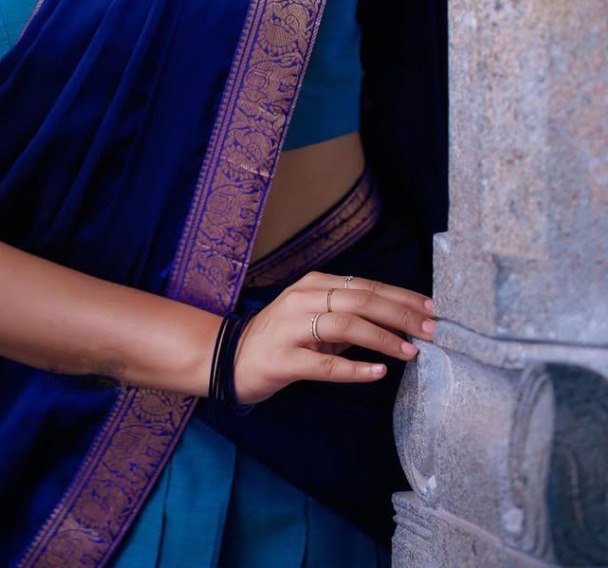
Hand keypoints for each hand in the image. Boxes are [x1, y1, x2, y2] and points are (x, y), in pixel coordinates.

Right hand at [231, 270, 435, 406]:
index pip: (365, 285)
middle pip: (359, 300)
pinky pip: (323, 365)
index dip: (400, 296)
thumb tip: (398, 322)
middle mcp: (302, 300)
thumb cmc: (279, 338)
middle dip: (399, 314)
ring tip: (410, 351)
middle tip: (430, 330)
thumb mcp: (313, 317)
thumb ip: (347, 316)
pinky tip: (377, 373)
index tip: (430, 309)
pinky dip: (353, 369)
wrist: (227, 358)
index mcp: (312, 285)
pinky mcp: (283, 360)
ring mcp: (290, 328)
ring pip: (344, 326)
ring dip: (381, 338)